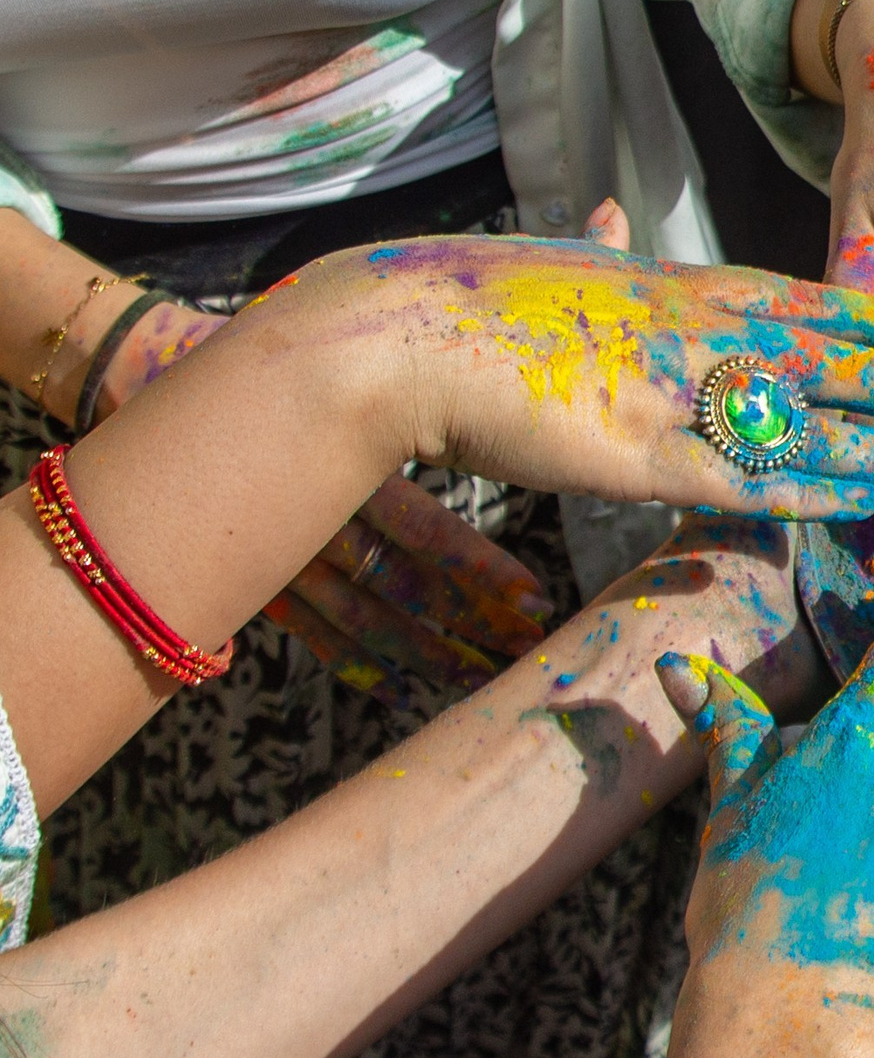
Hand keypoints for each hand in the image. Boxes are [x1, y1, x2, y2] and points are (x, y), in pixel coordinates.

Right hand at [87, 284, 553, 704]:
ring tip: (482, 676)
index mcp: (346, 468)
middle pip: (405, 586)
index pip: (428, 534)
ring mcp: (280, 554)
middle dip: (471, 622)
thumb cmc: (270, 367)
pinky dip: (356, 662)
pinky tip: (401, 689)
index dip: (483, 572)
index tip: (537, 599)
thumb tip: (501, 415)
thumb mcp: (344, 378)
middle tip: (531, 648)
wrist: (152, 377)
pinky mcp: (253, 575)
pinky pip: (311, 631)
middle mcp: (315, 519)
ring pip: (363, 619)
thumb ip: (407, 410)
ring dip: (425, 652)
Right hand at [267, 234, 873, 521]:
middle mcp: (696, 333)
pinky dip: (810, 491)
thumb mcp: (557, 256)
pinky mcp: (640, 457)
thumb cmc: (471, 299)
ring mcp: (675, 394)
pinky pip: (746, 480)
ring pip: (811, 422)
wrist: (404, 334)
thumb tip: (613, 216)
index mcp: (680, 285)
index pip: (808, 296)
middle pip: (834, 356)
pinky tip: (865, 501)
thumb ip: (602, 247)